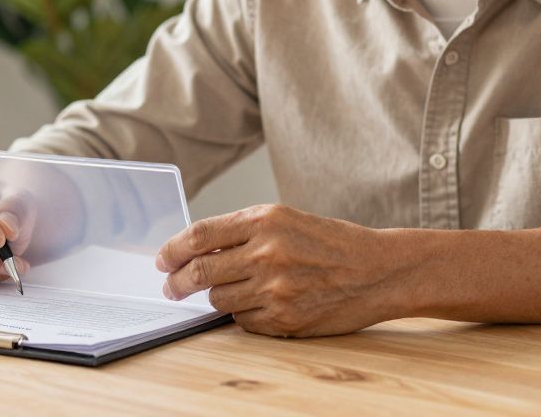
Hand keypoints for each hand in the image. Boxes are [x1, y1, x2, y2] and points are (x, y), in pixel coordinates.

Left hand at [155, 204, 402, 336]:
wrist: (378, 270)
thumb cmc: (331, 242)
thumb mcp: (286, 220)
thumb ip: (242, 232)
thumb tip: (194, 250)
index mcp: (265, 220)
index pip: (199, 235)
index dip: (172, 249)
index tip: (162, 260)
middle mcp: (267, 252)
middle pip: (200, 272)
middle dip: (177, 282)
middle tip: (170, 287)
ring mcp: (275, 289)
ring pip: (219, 300)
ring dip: (216, 297)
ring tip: (228, 291)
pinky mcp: (285, 319)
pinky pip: (244, 321)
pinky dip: (244, 314)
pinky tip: (260, 304)